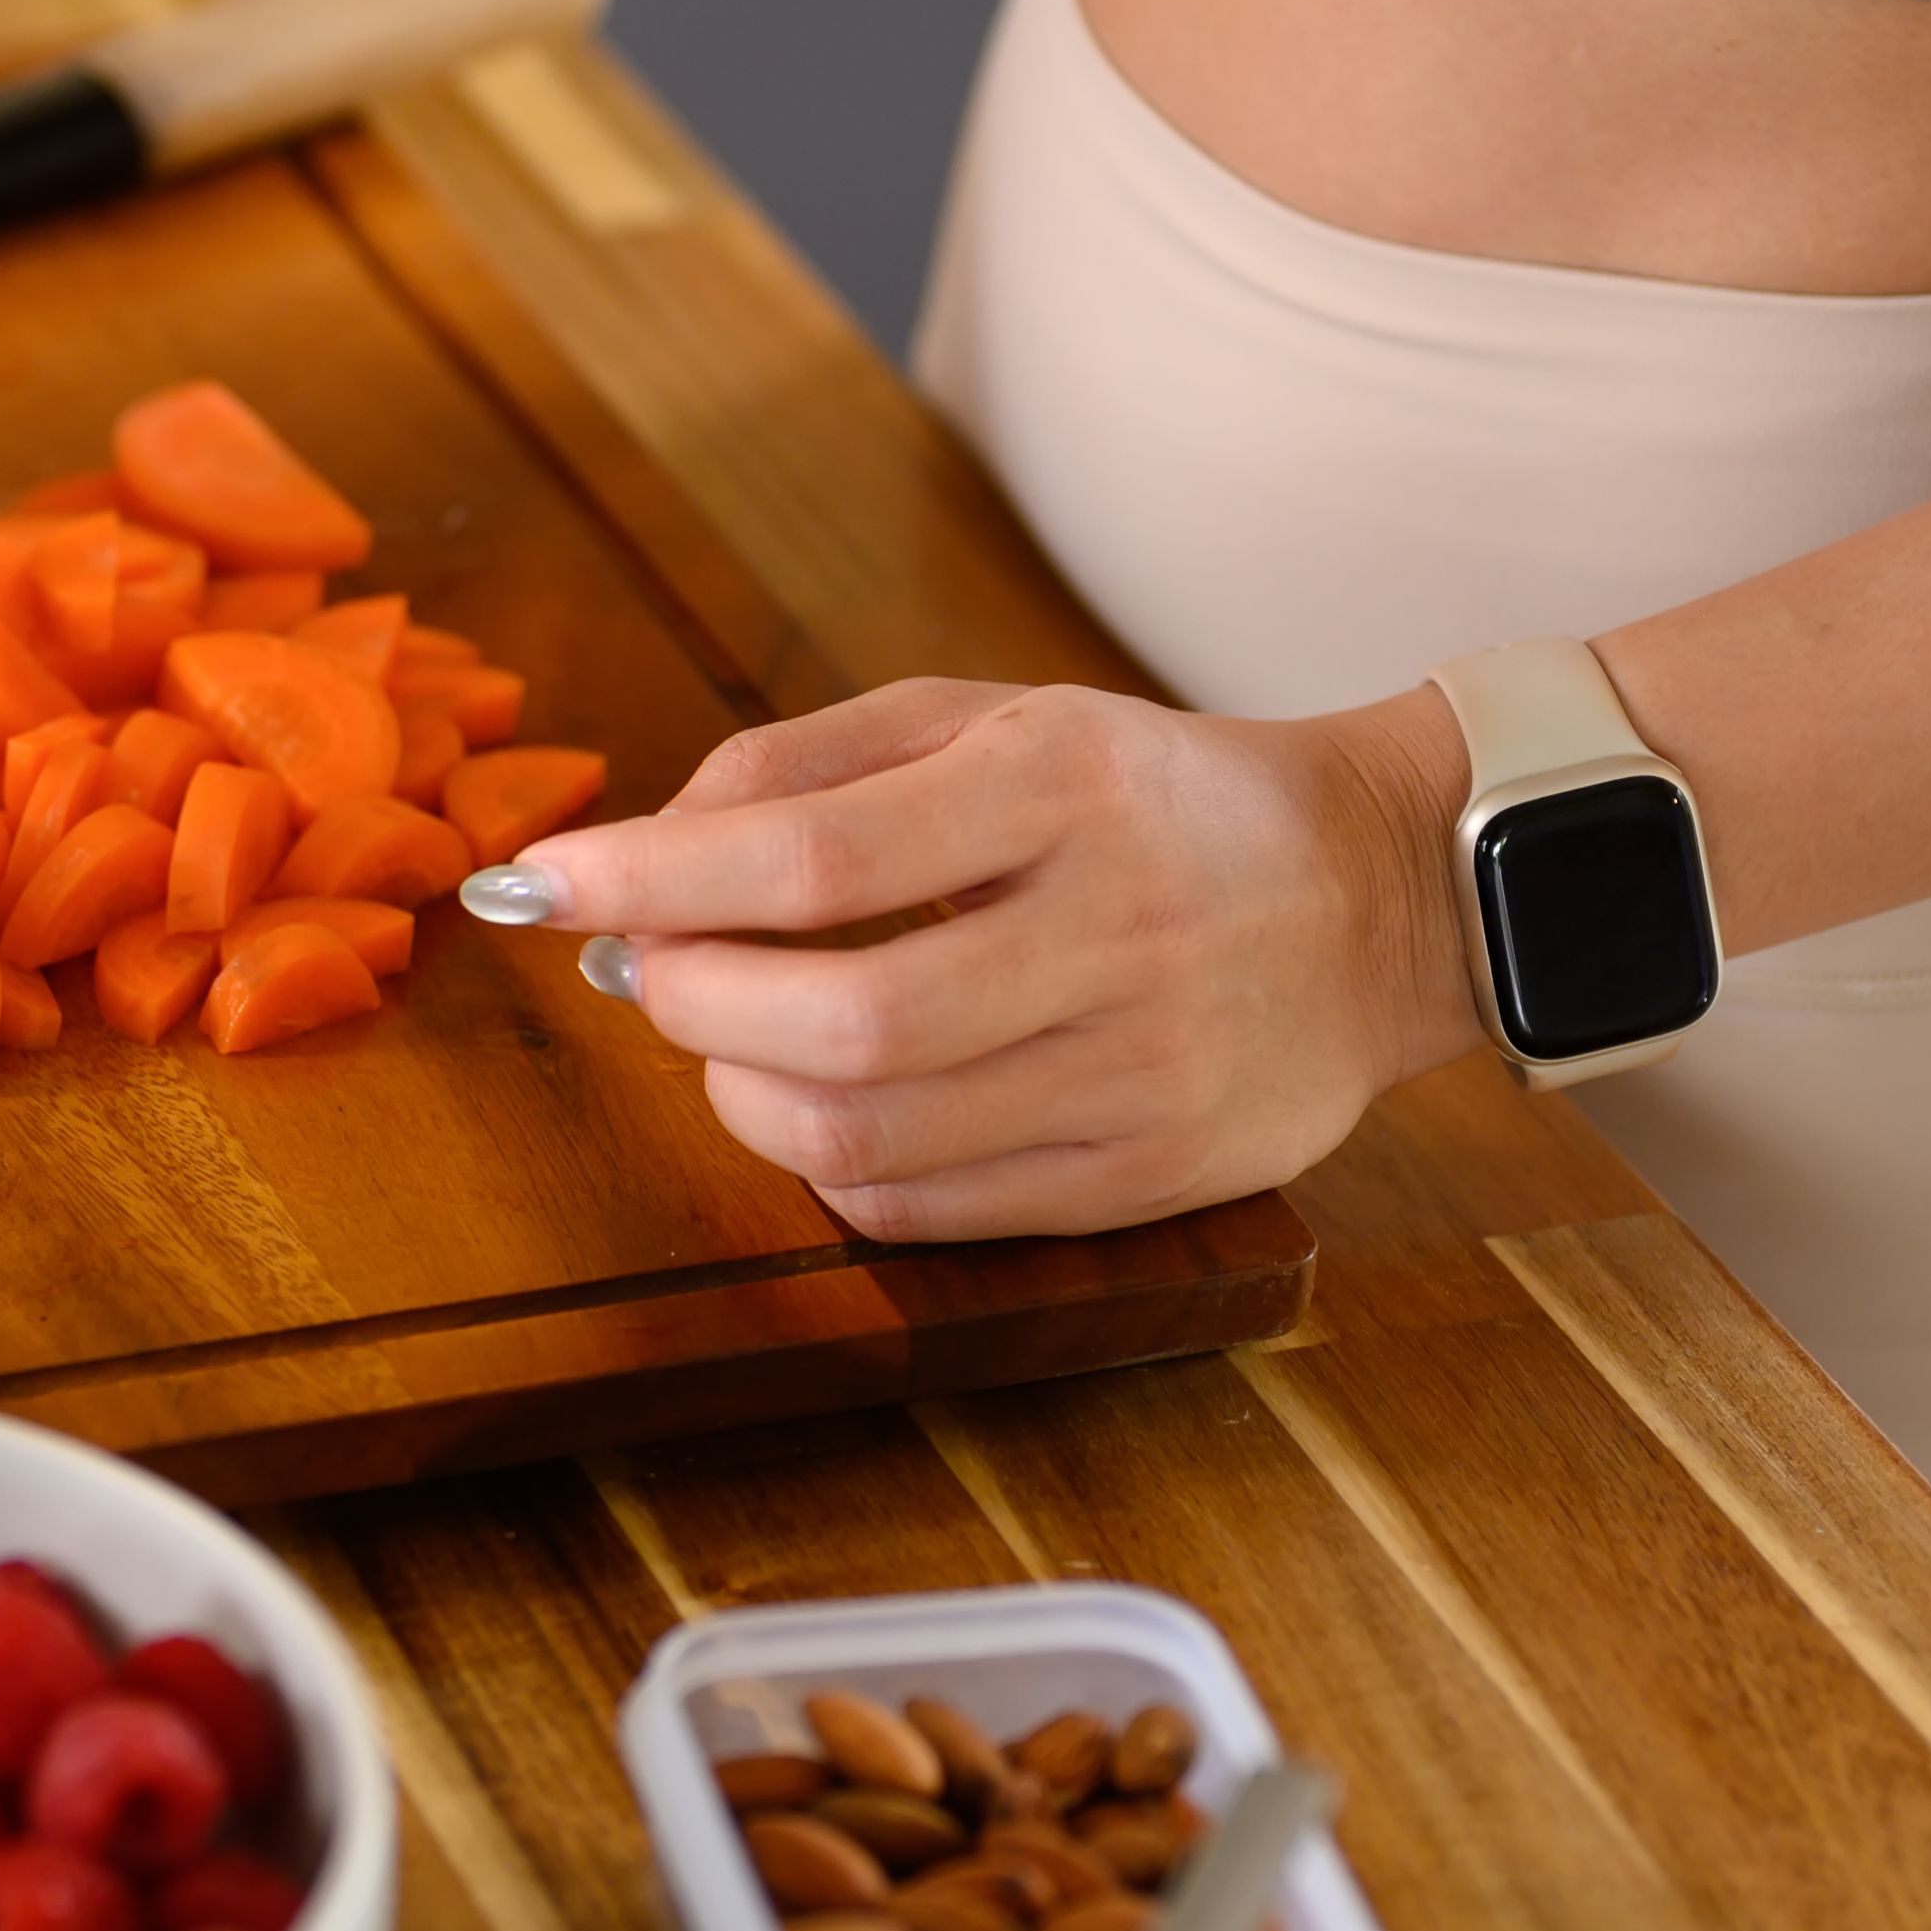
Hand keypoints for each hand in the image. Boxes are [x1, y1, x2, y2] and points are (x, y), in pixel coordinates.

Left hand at [483, 679, 1486, 1238]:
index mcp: (1063, 788)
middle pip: (836, 1022)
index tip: (547, 886)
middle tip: (651, 972)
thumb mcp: (992, 720)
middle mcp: (1111, 932)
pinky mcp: (1153, 1178)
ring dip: (743, 1095)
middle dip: (691, 1006)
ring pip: (869, 1137)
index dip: (653, 881)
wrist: (1383, 897)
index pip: (812, 858)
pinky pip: (929, 1210)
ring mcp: (1140, 1073)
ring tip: (730, 1039)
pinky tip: (819, 1102)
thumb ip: (807, 766)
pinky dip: (829, 1168)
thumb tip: (645, 850)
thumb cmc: (1148, 797)